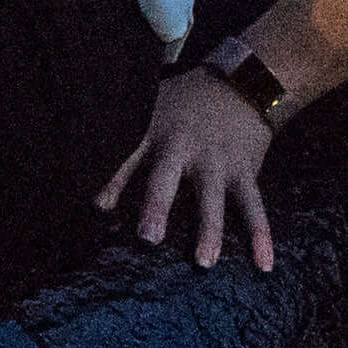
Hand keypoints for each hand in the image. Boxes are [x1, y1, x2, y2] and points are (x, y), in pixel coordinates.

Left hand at [99, 68, 277, 271]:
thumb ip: (124, 133)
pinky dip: (260, 235)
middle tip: (149, 238)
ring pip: (213, 197)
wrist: (241, 83)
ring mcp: (217, 160)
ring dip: (209, 229)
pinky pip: (254, 206)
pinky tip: (264, 264)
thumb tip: (83, 160)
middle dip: (158, 205)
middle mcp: (184, 147)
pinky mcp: (245, 170)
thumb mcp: (152, 105)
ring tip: (204, 262)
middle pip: (168, 177)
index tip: (100, 207)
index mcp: (155, 132)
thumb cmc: (185, 103)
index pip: (128, 157)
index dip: (114, 180)